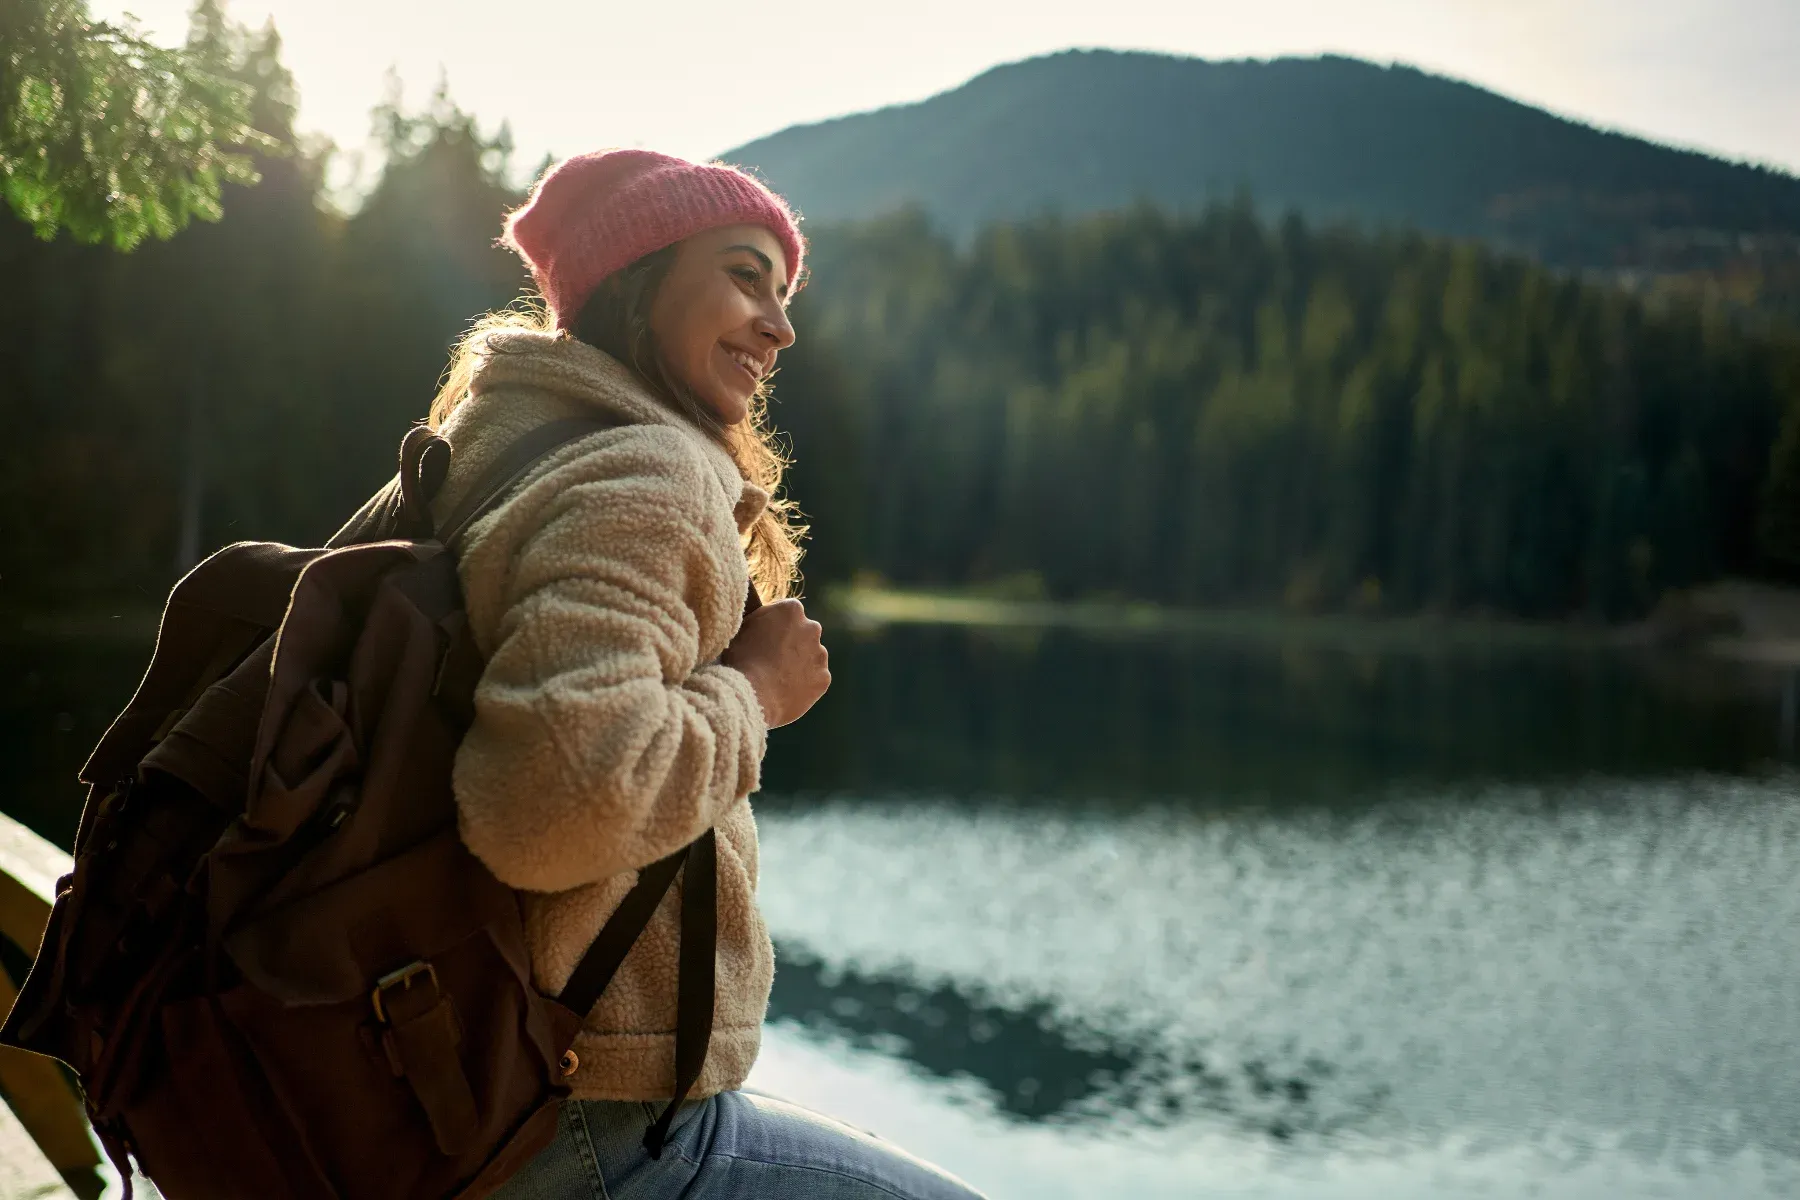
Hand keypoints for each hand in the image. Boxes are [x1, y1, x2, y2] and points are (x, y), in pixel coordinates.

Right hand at [721, 599, 830, 727]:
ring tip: (777, 678)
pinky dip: (804, 684)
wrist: (752, 693)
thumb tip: (761, 623)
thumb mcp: (742, 628)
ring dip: (799, 663)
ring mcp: (820, 654)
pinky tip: (786, 691)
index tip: (764, 640)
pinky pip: (815, 679)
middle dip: (792, 643)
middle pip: (803, 633)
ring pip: (811, 656)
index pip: (787, 614)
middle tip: (772, 660)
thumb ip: (759, 621)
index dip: (774, 627)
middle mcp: (812, 627)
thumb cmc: (740, 659)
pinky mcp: (824, 678)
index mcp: (791, 609)